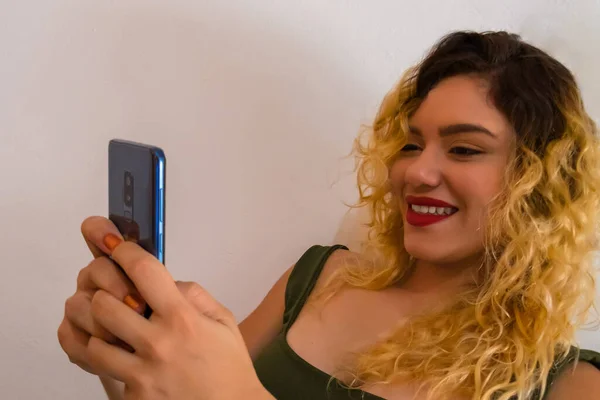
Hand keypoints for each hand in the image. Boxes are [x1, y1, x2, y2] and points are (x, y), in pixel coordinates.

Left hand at [58, 216, 272, 399]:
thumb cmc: (229, 367)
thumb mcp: (223, 321)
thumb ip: (194, 295)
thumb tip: (168, 282)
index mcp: (183, 319)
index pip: (143, 271)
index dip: (122, 250)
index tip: (113, 244)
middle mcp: (159, 344)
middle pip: (104, 304)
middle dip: (102, 293)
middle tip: (108, 292)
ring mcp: (142, 374)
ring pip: (94, 340)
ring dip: (97, 328)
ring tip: (109, 325)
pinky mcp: (133, 397)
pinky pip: (104, 372)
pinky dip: (106, 359)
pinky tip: (117, 354)